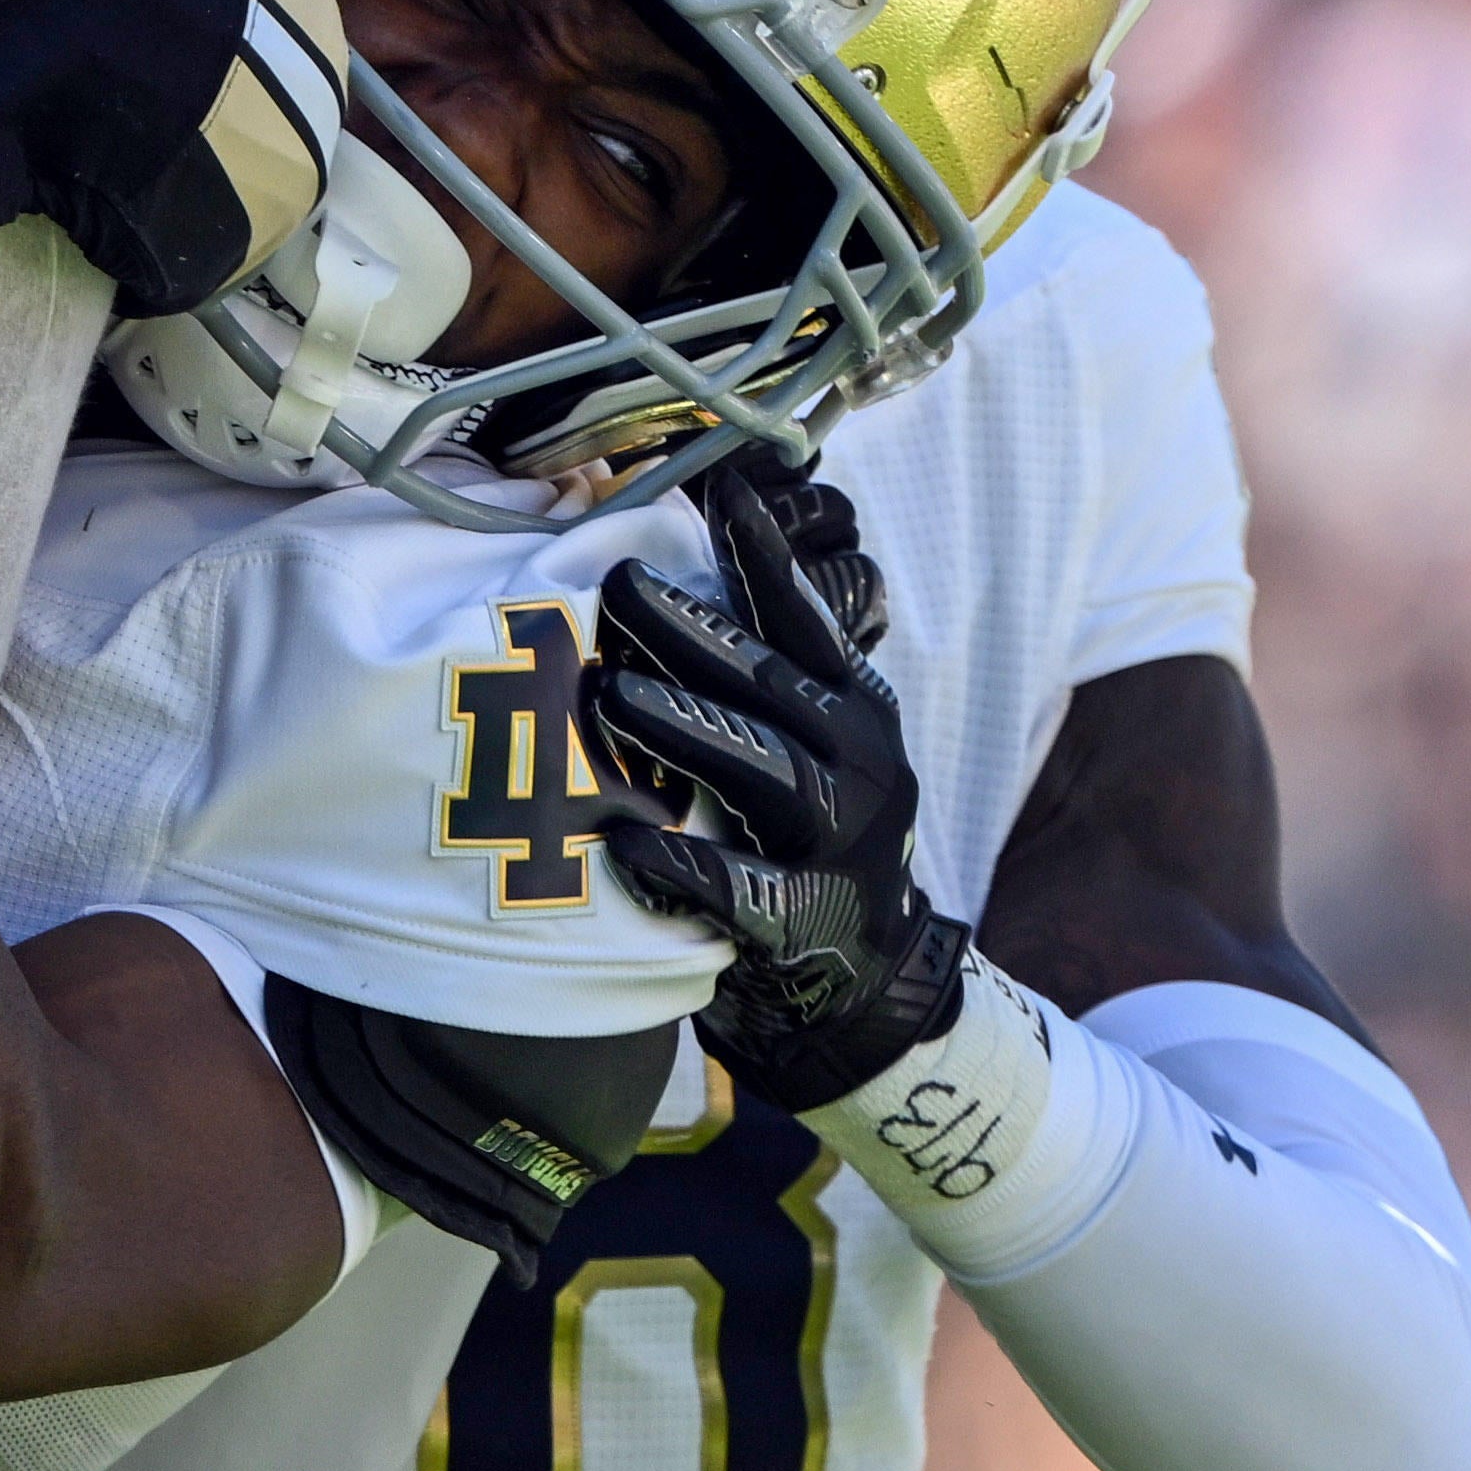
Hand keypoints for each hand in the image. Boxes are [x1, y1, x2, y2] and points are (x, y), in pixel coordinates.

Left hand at [580, 458, 959, 1104]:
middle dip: (695, 631)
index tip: (718, 489)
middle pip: (772, 684)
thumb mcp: (810, 745)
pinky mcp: (804, 922)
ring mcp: (839, 844)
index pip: (807, 618)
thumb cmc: (803, 840)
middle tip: (617, 585)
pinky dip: (679, 867)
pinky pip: (735, 889)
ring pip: (762, 772)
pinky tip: (621, 844)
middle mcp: (859, 763)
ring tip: (609, 698)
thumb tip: (678, 570)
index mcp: (856, 708)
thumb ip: (764, 674)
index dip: (765, 555)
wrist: (861, 981)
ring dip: (685, 731)